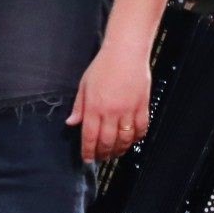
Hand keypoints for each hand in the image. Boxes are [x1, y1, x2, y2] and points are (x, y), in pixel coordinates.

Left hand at [67, 46, 150, 162]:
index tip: (87, 159)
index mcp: (93, 108)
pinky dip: (136, 138)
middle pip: (107, 141)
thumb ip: (79, 107)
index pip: (89, 136)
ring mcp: (128, 110)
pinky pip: (141, 128)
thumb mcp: (83, 86)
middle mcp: (111, 112)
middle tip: (101, 158)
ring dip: (120, 149)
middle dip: (103, 153)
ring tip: (115, 153)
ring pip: (125, 138)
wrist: (125, 53)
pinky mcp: (142, 106)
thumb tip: (71, 123)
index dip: (88, 151)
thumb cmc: (103, 67)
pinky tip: (131, 141)